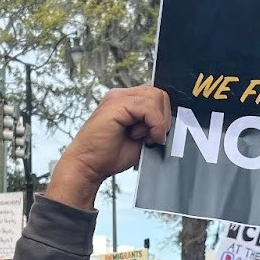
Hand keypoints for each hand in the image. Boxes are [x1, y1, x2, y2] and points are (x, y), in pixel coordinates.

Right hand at [47, 87, 171, 207]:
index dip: (163, 115)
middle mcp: (121, 95)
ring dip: (158, 122)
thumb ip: (152, 124)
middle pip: (159, 93)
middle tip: (152, 137)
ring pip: (156, 97)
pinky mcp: (116, 104)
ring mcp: (117, 97)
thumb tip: (170, 120)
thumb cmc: (109, 155)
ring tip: (144, 137)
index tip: (158, 135)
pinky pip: (148, 107)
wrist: (89, 166)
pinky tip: (144, 138)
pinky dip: (154, 124)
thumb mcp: (140, 137)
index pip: (155, 96)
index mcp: (126, 101)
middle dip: (163, 118)